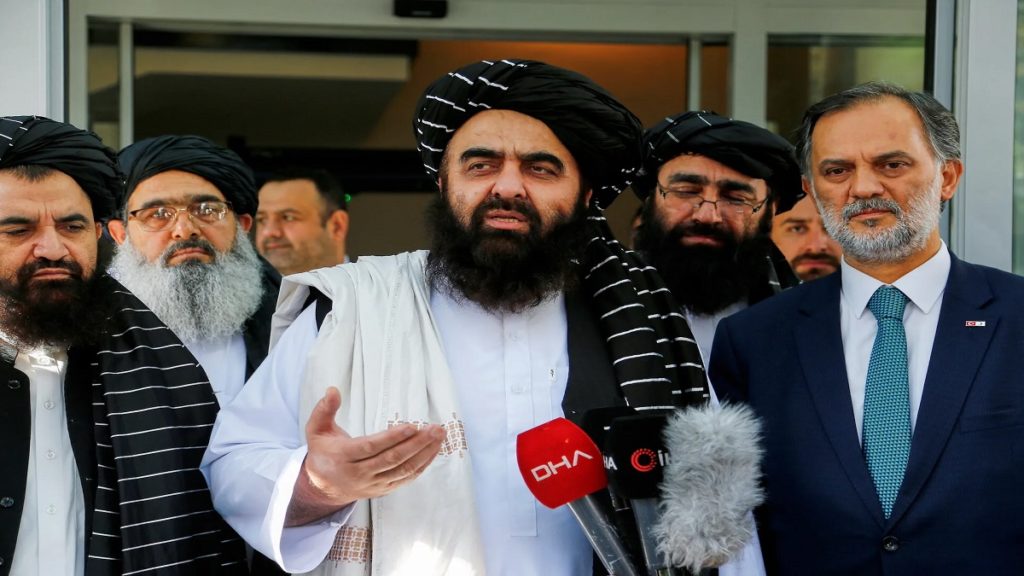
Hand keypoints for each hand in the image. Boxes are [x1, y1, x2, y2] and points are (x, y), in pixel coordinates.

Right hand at [285, 387, 445, 525]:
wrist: (323, 487)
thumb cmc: (323, 451)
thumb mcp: (316, 429)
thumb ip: (324, 409)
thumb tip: (333, 390)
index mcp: (342, 457)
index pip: (370, 447)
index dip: (392, 438)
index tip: (412, 426)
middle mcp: (358, 474)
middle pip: (391, 459)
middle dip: (416, 444)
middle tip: (435, 428)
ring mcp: (372, 484)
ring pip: (402, 470)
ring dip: (424, 454)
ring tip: (439, 436)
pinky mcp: (382, 490)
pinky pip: (405, 478)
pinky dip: (421, 465)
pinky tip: (433, 451)